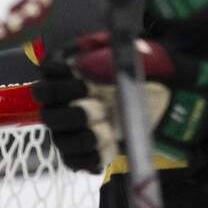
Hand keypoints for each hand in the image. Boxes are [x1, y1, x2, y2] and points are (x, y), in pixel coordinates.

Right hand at [31, 32, 207, 172]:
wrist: (160, 100)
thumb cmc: (139, 72)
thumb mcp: (128, 50)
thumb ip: (109, 45)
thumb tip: (92, 45)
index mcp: (66, 72)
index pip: (46, 74)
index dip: (60, 80)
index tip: (84, 82)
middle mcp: (60, 102)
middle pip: (48, 114)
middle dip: (73, 113)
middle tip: (98, 107)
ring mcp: (68, 130)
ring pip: (61, 141)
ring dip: (84, 137)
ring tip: (108, 130)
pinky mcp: (81, 153)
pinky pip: (76, 162)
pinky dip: (93, 157)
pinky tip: (111, 145)